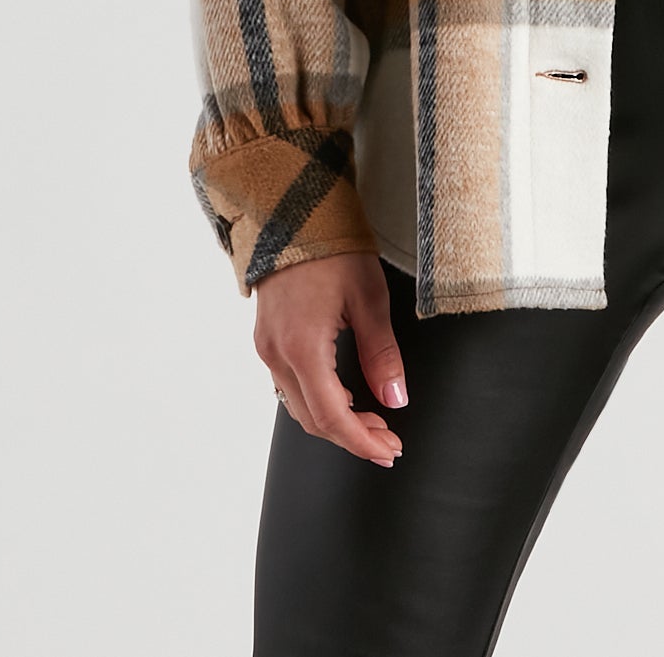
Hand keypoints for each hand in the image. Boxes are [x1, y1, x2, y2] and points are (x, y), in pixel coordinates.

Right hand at [253, 249, 409, 466]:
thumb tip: (396, 399)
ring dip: (335, 419)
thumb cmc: (333, 248)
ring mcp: (267, 347)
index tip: (388, 451)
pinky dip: (319, 398)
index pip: (331, 416)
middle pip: (313, 419)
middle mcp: (277, 354)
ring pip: (299, 405)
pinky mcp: (267, 338)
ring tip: (373, 420)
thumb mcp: (369, 297)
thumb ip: (382, 353)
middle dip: (353, 435)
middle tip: (389, 439)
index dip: (361, 441)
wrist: (294, 211)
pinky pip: (290, 384)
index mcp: (302, 347)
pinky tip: (345, 394)